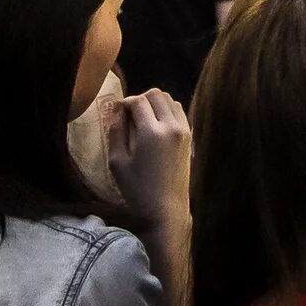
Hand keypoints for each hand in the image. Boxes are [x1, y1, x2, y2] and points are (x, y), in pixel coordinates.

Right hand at [104, 89, 193, 229]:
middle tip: (129, 114)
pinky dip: (167, 111)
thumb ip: (115, 132)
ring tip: (143, 120)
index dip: (125, 102)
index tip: (117, 112)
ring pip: (170, 100)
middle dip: (140, 99)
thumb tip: (115, 110)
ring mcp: (184, 131)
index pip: (138, 101)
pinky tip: (156, 127)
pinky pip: (179, 112)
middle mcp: (171, 126)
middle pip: (156, 95)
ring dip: (155, 103)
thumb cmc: (137, 190)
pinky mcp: (190, 138)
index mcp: (152, 132)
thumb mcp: (117, 163)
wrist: (167, 210)